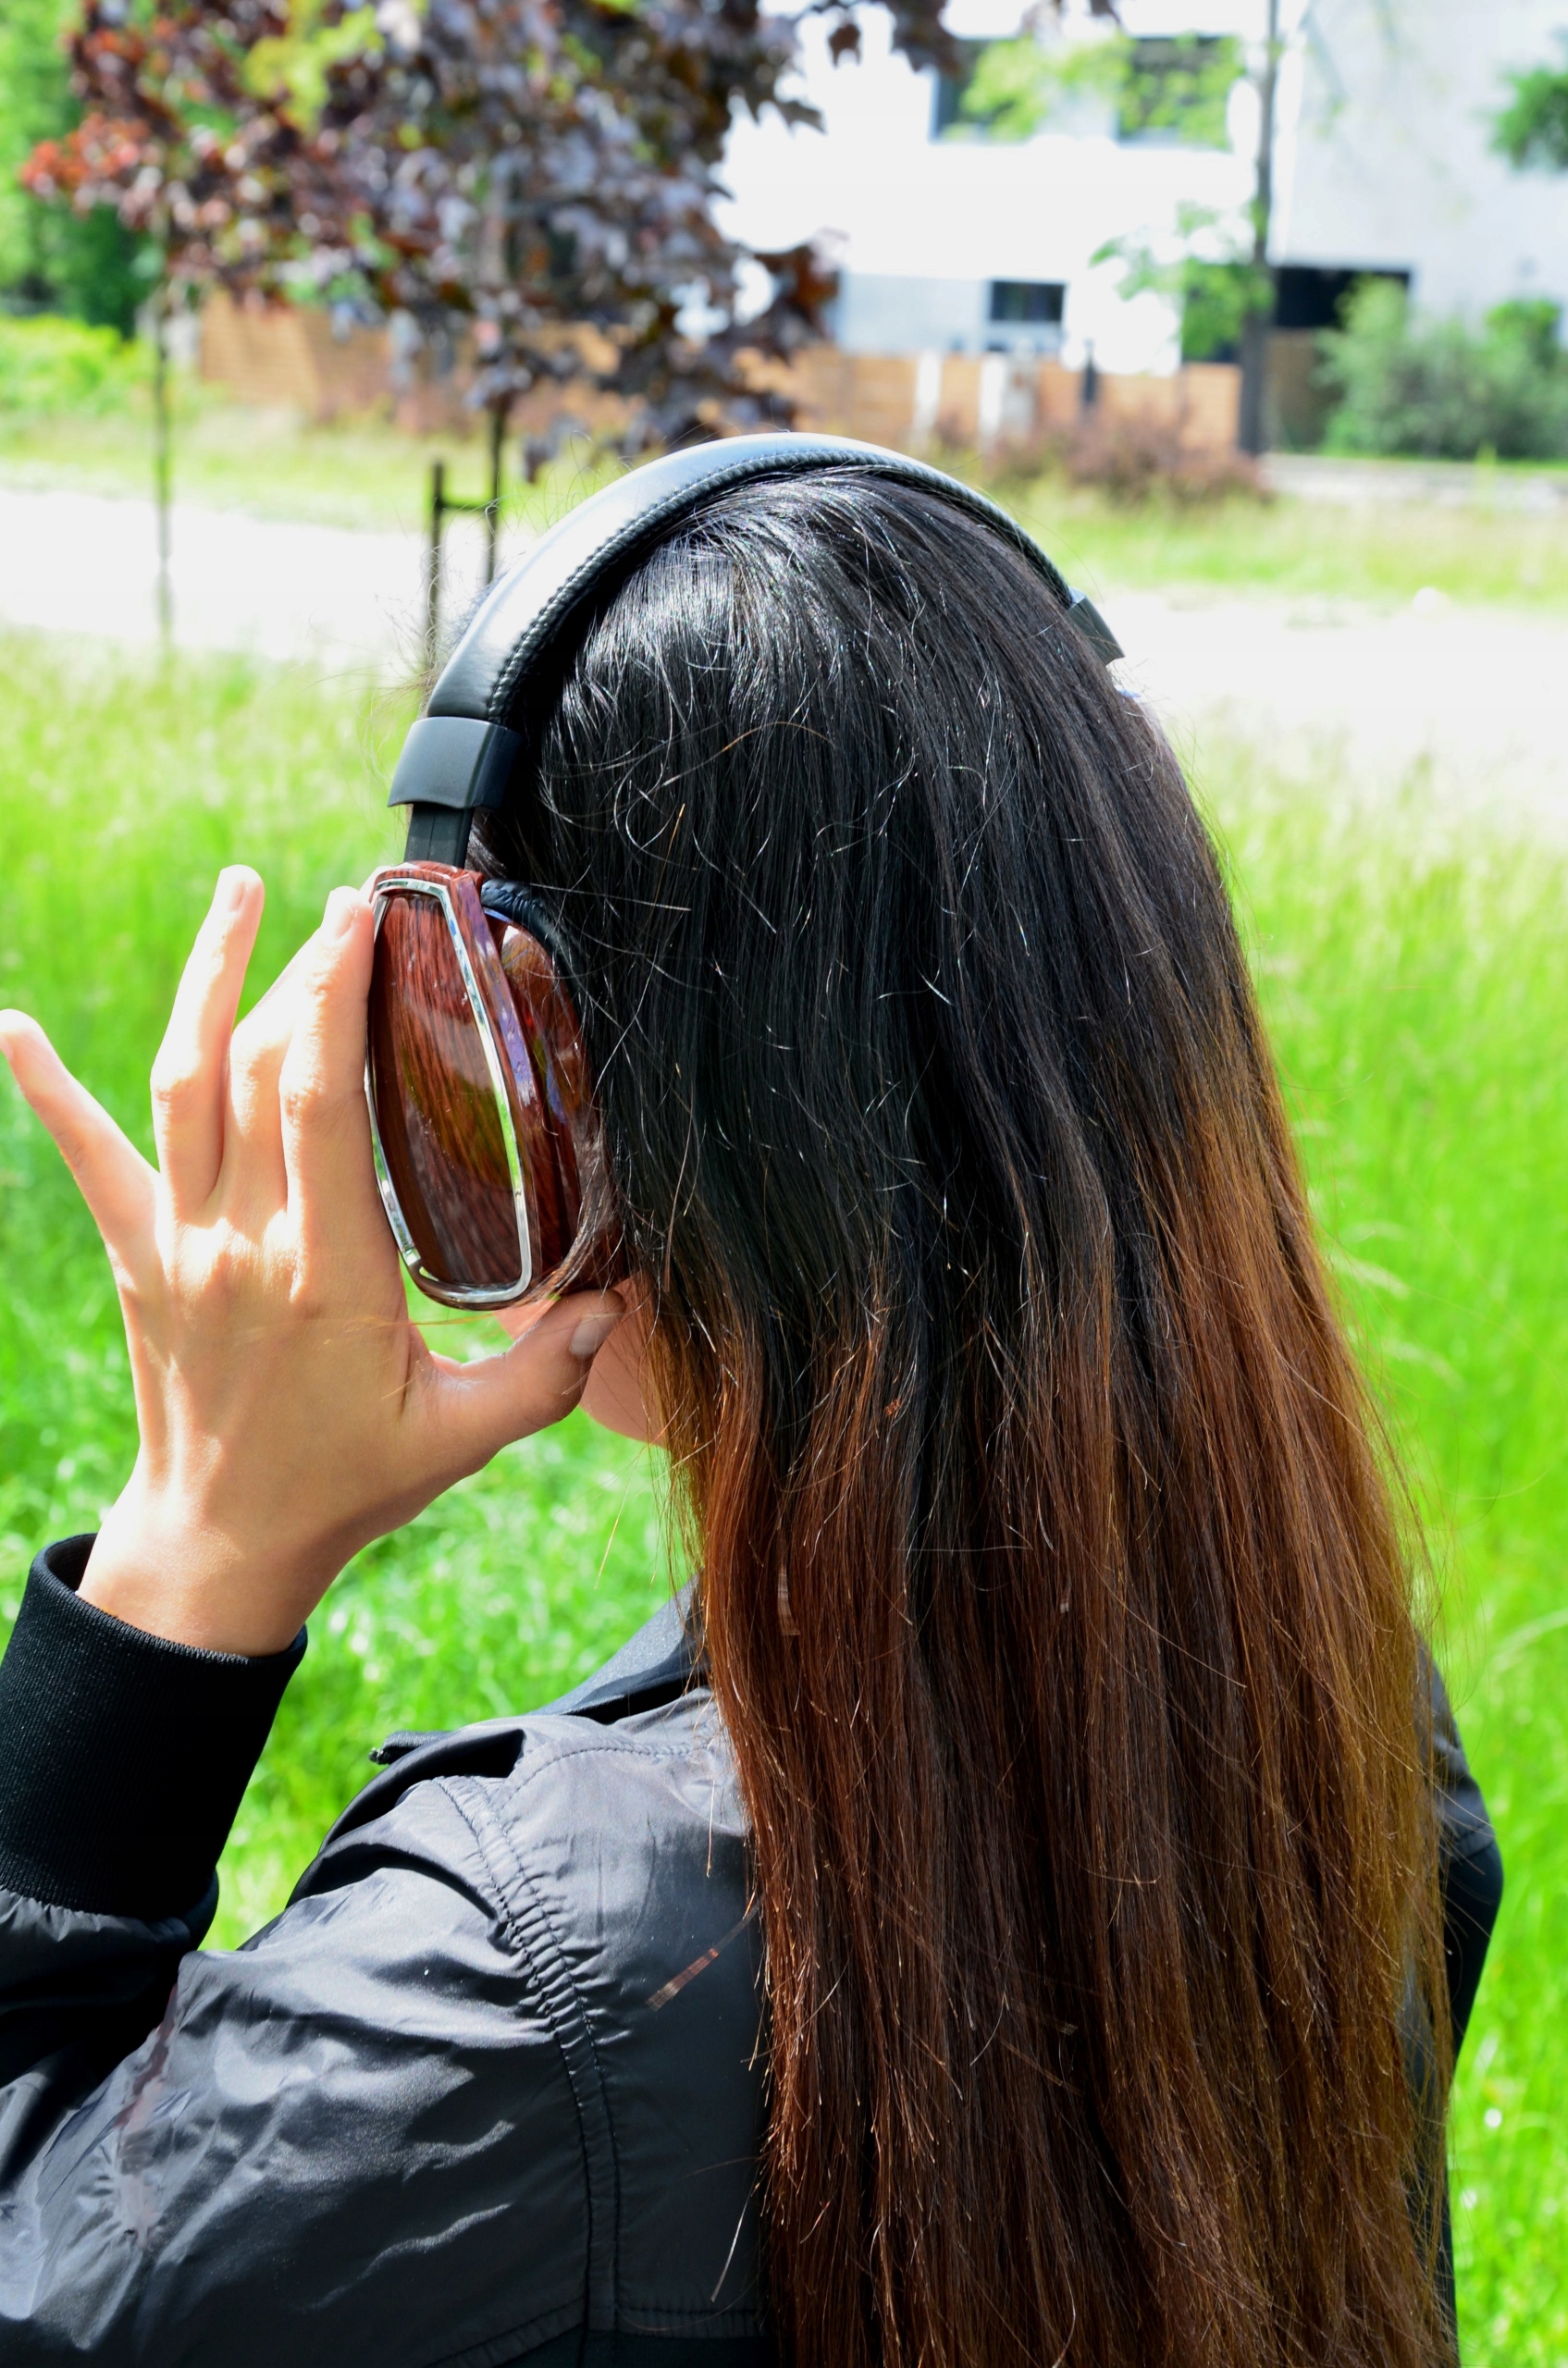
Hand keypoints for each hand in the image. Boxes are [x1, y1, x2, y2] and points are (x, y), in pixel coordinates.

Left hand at [0, 869, 624, 1656]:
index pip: (323, 1104)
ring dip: (207, 977)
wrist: (222, 1540)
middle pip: (260, 1068)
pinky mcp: (139, 1256)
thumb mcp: (461, 1438)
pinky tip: (13, 1023)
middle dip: (302, 968)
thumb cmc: (347, 1484)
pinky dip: (46, 1088)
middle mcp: (243, 1242)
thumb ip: (544, 1374)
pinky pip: (89, 1156)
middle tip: (346, 904)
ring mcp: (180, 1243)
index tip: (366, 924)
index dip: (339, 999)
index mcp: (325, 1273)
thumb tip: (615, 1305)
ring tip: (240, 892)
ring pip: (181, 1082)